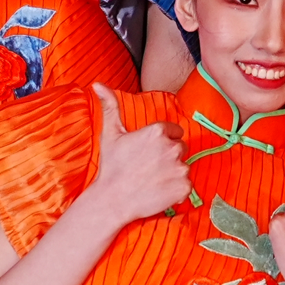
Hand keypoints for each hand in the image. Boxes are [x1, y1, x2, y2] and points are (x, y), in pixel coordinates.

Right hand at [85, 85, 189, 225]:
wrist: (113, 200)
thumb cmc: (111, 166)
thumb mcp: (110, 133)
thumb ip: (110, 106)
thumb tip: (97, 84)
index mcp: (158, 131)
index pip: (174, 131)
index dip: (162, 141)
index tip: (148, 152)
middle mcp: (172, 147)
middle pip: (180, 148)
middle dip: (168, 156)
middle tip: (149, 167)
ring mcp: (180, 167)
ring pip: (183, 166)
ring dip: (173, 172)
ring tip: (152, 179)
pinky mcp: (184, 186)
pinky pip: (187, 185)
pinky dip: (177, 189)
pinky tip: (159, 190)